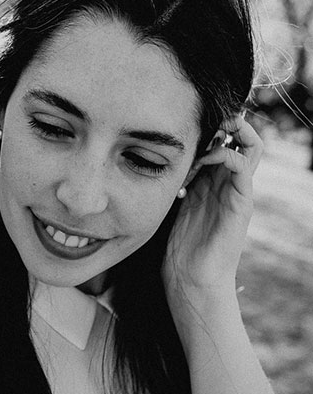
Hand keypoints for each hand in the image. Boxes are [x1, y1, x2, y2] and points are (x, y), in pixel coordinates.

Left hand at [164, 115, 261, 305]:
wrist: (191, 280)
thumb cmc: (177, 247)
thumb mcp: (170, 204)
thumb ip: (168, 183)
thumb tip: (144, 160)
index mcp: (211, 183)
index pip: (220, 142)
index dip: (207, 127)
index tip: (182, 119)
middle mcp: (227, 184)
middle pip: (240, 138)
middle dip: (225, 121)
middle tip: (201, 113)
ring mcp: (237, 193)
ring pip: (249, 147)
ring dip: (230, 131)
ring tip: (207, 127)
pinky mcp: (241, 204)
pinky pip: (243, 168)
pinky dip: (227, 154)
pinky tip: (206, 156)